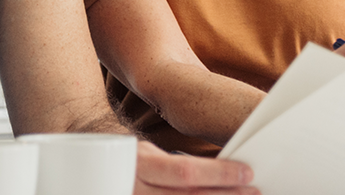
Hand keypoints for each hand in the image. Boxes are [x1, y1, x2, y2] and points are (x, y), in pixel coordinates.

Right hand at [135, 141, 255, 194]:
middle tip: (254, 192)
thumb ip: (175, 165)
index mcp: (140, 166)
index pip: (185, 172)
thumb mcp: (145, 153)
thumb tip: (221, 169)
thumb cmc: (128, 162)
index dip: (219, 174)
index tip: (246, 172)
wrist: (90, 175)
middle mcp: (136, 190)